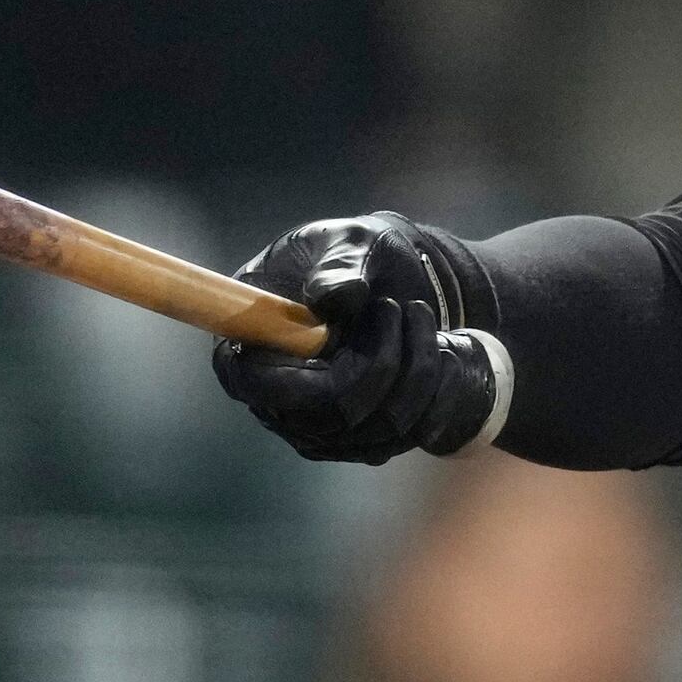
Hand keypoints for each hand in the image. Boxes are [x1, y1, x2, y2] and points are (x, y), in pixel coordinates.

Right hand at [210, 211, 506, 463]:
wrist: (399, 279)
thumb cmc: (359, 255)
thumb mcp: (350, 241)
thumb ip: (339, 265)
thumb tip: (328, 300)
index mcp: (246, 342)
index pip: (249, 381)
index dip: (294, 375)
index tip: (340, 332)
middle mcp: (272, 396)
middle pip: (319, 418)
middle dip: (373, 366)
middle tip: (395, 307)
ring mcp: (312, 424)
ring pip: (365, 434)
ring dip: (408, 374)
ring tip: (417, 316)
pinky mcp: (355, 439)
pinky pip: (394, 440)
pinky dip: (426, 395)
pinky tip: (435, 349)